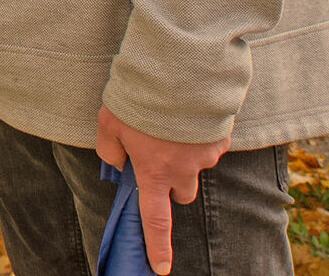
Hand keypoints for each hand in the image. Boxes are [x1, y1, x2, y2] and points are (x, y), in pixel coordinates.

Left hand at [97, 106, 231, 273]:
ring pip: (196, 167)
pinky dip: (197, 135)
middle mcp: (184, 171)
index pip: (156, 219)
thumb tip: (118, 163)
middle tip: (157, 157)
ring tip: (168, 124)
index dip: (158, 247)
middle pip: (181, 194)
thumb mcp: (108, 123)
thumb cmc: (137, 99)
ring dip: (184, 155)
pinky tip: (185, 115)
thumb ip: (109, 149)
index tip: (162, 268)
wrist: (176, 73)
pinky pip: (208, 144)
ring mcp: (205, 156)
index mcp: (154, 172)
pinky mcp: (221, 138)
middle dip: (171, 184)